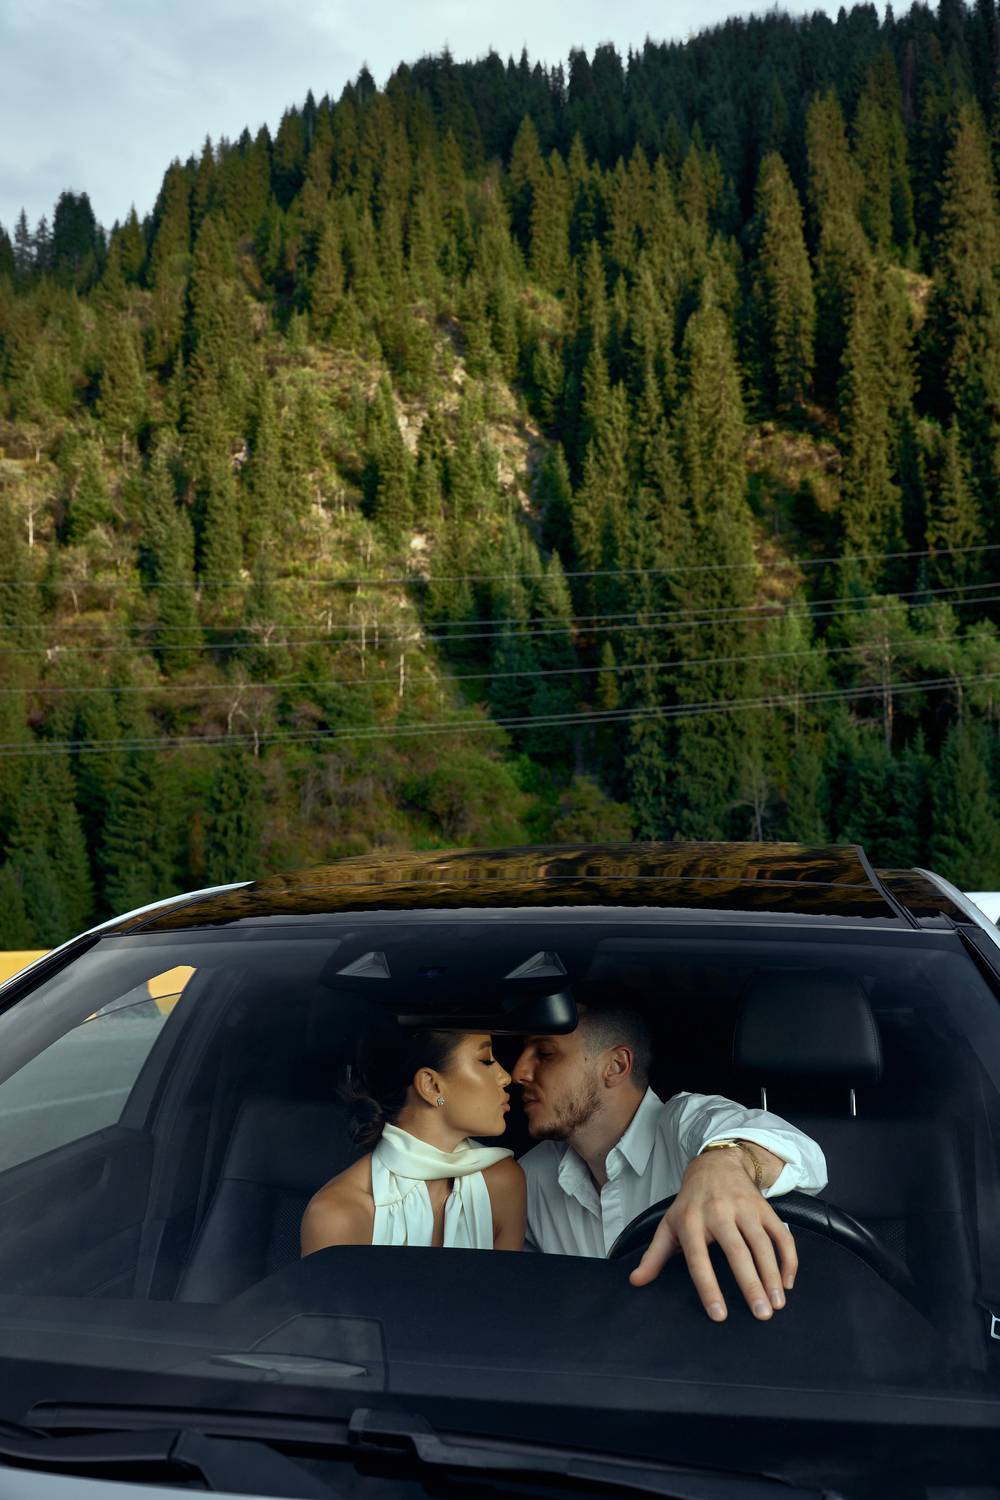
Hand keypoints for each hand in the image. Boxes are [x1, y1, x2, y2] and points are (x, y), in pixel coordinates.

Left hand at [628, 1148, 796, 1321]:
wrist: (715, 1164)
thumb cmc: (690, 1203)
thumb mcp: (668, 1225)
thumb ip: (654, 1256)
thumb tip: (636, 1282)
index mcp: (691, 1221)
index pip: (698, 1259)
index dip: (708, 1288)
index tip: (720, 1316)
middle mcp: (718, 1213)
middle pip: (737, 1252)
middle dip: (751, 1285)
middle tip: (761, 1315)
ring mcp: (744, 1208)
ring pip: (763, 1244)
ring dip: (773, 1275)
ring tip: (777, 1304)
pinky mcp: (764, 1207)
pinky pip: (781, 1234)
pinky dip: (788, 1259)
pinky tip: (788, 1283)